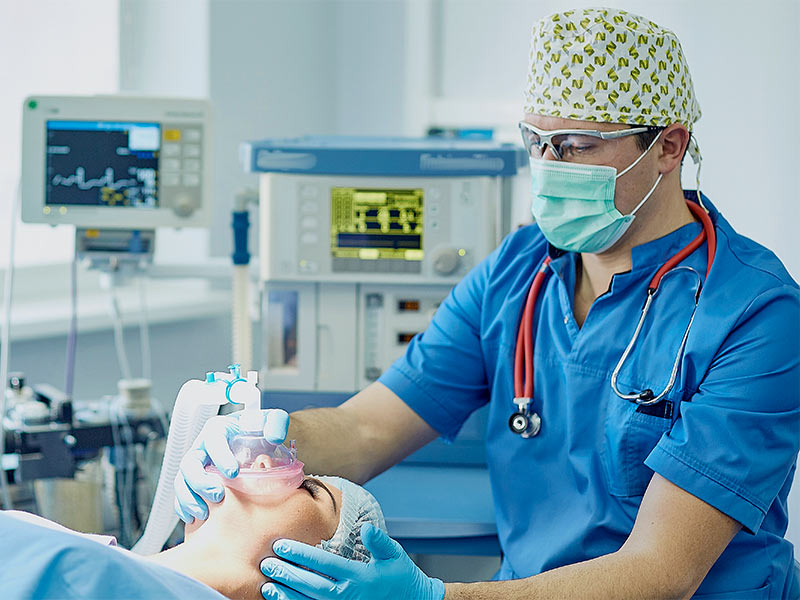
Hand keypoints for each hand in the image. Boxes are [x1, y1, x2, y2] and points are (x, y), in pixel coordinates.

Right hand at [173, 408, 288, 522]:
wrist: (253, 443)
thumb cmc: (258, 431)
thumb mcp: (272, 421)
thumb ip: (276, 423)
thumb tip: (274, 437)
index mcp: (219, 429)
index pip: (213, 439)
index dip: (220, 456)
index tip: (233, 473)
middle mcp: (202, 446)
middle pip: (190, 463)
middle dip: (200, 482)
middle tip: (218, 496)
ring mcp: (196, 464)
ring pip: (182, 480)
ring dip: (189, 498)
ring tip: (204, 513)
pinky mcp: (192, 480)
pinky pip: (181, 494)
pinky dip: (183, 507)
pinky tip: (193, 518)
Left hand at [260, 523, 444, 599]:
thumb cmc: (401, 577)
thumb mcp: (395, 555)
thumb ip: (380, 542)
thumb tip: (367, 527)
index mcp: (360, 578)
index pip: (324, 564)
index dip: (301, 554)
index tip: (281, 545)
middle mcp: (349, 596)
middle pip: (311, 586)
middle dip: (287, 574)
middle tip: (266, 564)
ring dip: (287, 595)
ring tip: (267, 585)